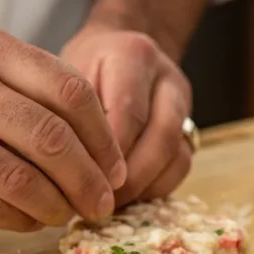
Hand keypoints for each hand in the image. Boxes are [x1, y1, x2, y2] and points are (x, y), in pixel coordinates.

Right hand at [0, 21, 125, 230]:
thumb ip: (23, 86)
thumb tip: (96, 144)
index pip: (69, 91)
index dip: (104, 137)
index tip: (116, 167)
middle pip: (52, 138)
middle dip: (89, 180)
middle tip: (104, 204)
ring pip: (22, 177)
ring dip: (56, 206)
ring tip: (68, 217)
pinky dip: (20, 219)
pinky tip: (31, 222)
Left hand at [61, 26, 192, 206]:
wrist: (117, 50)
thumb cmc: (83, 69)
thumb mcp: (68, 76)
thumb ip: (71, 115)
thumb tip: (66, 170)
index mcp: (134, 56)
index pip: (128, 113)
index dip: (109, 154)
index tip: (85, 181)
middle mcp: (167, 78)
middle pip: (162, 136)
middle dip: (132, 177)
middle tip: (101, 200)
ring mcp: (184, 105)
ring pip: (177, 155)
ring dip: (145, 186)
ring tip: (113, 203)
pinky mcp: (188, 128)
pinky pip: (181, 166)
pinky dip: (156, 187)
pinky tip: (128, 198)